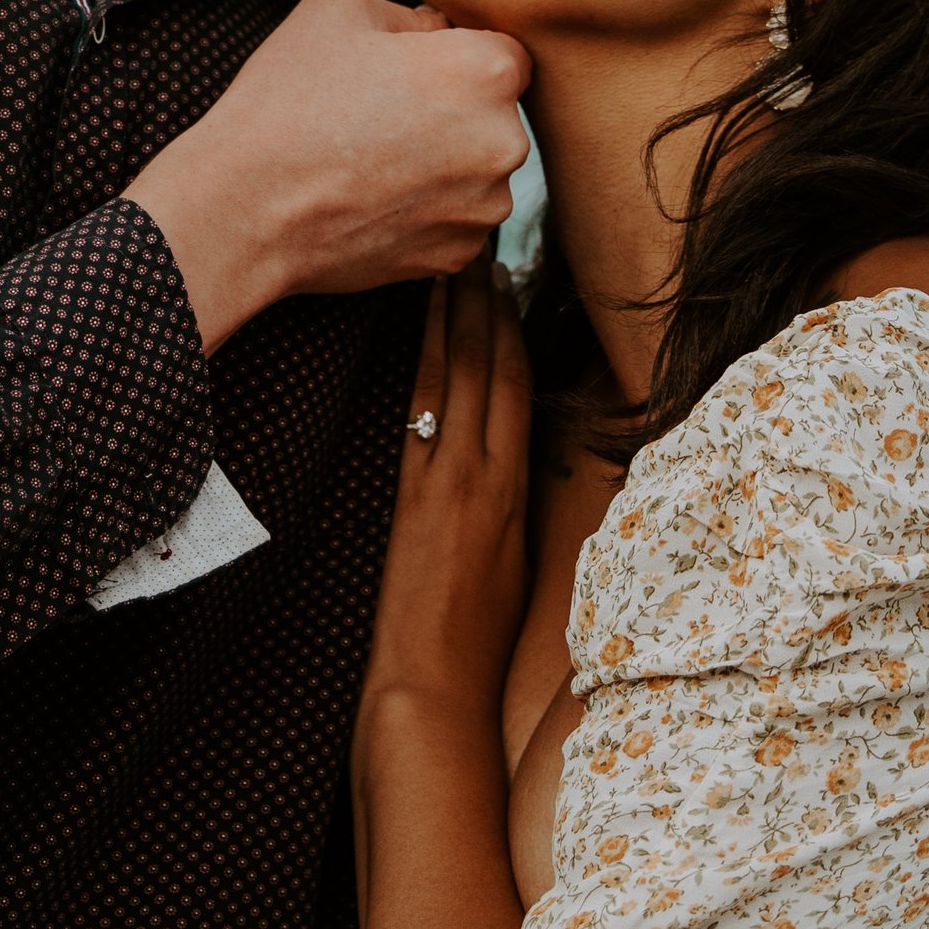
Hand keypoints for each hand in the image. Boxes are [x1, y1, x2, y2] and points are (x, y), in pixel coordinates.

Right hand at [125, 0, 531, 350]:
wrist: (244, 208)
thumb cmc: (285, 102)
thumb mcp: (338, 8)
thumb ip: (409, 12)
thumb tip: (436, 31)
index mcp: (486, 71)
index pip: (502, 51)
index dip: (454, 54)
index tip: (409, 70)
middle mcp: (504, 143)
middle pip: (494, 114)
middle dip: (452, 110)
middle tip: (380, 114)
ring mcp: (483, 207)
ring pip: (476, 170)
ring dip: (442, 163)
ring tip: (371, 159)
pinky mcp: (456, 255)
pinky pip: (454, 217)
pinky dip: (424, 209)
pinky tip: (372, 197)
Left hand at [363, 253, 532, 716]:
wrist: (430, 686)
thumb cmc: (479, 638)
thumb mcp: (518, 561)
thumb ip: (515, 499)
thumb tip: (514, 453)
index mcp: (517, 488)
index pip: (520, 383)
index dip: (515, 323)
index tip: (510, 274)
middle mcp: (484, 474)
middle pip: (488, 366)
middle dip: (483, 300)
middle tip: (477, 242)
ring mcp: (443, 480)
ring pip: (454, 379)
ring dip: (451, 318)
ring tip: (449, 266)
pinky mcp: (408, 495)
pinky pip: (421, 411)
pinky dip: (424, 363)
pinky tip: (418, 332)